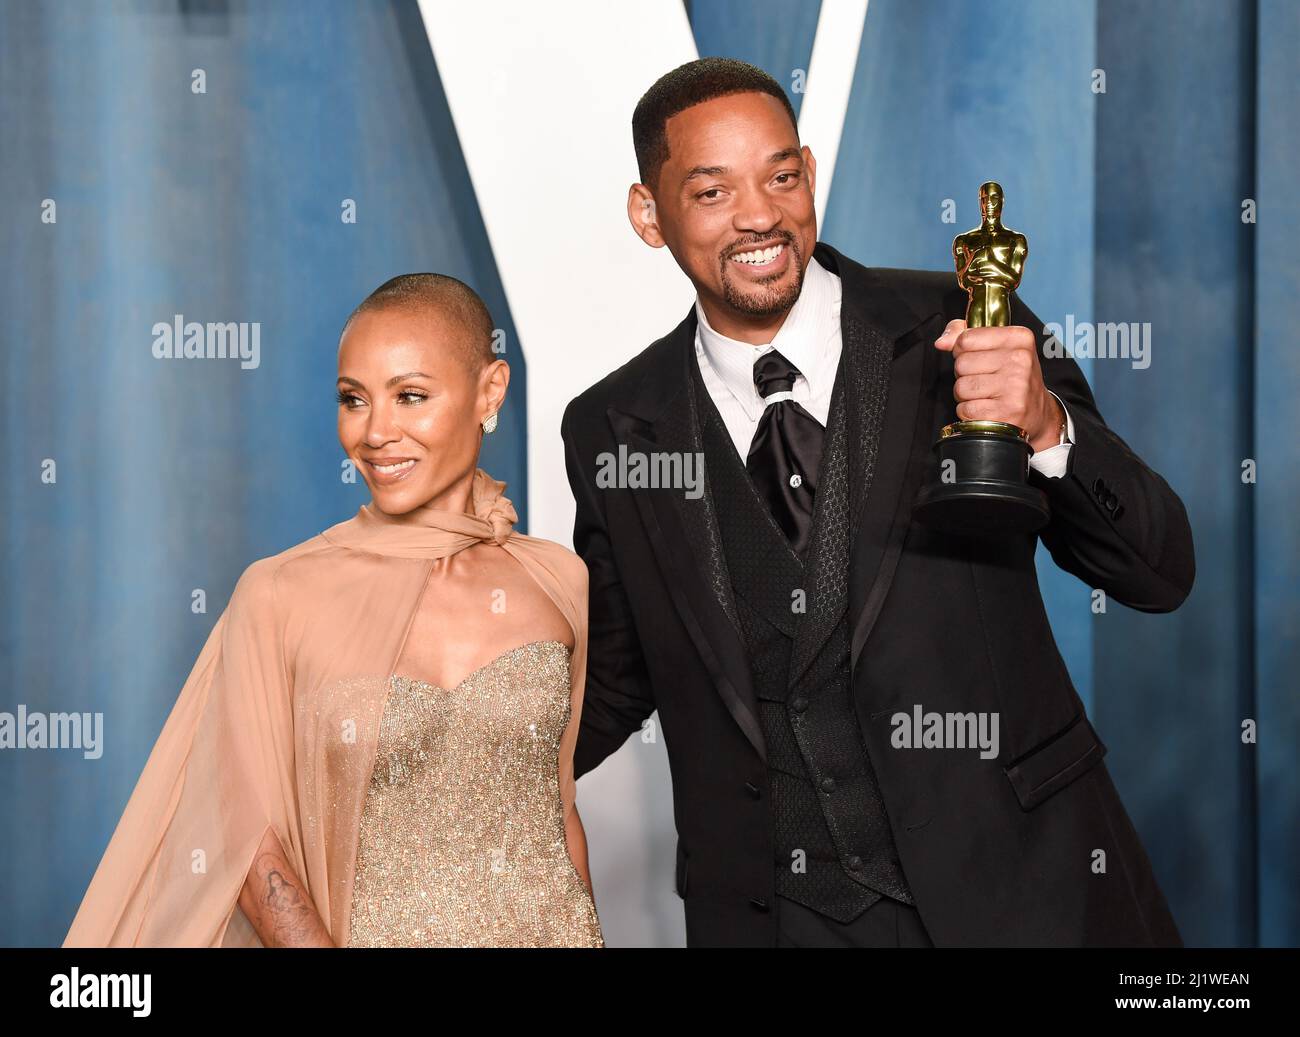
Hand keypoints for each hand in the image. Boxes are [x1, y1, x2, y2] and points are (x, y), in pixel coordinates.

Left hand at [934, 319, 1062, 451]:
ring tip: (986, 395)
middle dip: (964, 375)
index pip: (966, 339)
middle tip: (984, 380)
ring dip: (966, 395)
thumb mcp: (998, 347)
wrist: (1037, 413)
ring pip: (961, 387)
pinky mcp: (1006, 412)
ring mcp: (1015, 387)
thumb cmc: (1012, 377)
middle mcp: (1020, 360)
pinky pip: (966, 409)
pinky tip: (987, 409)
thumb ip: (965, 335)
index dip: (962, 351)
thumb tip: (941, 342)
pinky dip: (969, 412)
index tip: (977, 357)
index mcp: (1019, 338)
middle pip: (961, 364)